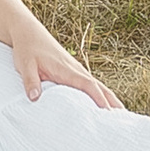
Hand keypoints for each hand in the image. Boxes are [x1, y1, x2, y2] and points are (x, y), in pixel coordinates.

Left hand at [8, 17, 122, 111]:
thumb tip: (35, 98)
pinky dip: (101, 94)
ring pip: (98, 86)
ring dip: (110, 99)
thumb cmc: (27, 48)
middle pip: (100, 87)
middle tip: (125, 119)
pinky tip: (104, 105)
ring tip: (121, 116)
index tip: (108, 112)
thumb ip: (30, 81)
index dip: (99, 98)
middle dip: (112, 102)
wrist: (28, 32)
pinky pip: (90, 85)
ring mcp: (76, 70)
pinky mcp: (73, 71)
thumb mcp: (25, 64)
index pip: (88, 85)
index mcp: (67, 69)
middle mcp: (76, 69)